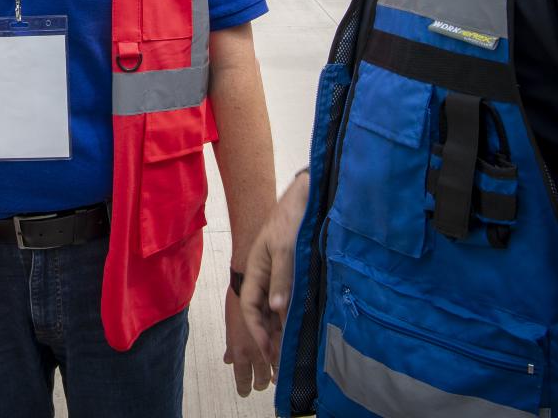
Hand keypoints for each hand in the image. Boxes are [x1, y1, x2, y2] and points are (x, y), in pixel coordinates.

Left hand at [224, 284, 274, 396]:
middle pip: (261, 375)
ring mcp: (270, 340)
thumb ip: (232, 344)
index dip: (244, 385)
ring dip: (275, 371)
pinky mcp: (282, 328)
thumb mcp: (231, 326)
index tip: (245, 391)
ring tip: (274, 376)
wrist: (249, 276)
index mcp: (240, 349)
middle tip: (263, 384)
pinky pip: (284, 349)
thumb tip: (228, 359)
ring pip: (275, 364)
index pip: (242, 377)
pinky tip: (284, 358)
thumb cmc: (237, 299)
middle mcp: (256, 349)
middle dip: (262, 381)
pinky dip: (283, 355)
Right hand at [241, 171, 309, 364]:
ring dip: (282, 329)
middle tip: (282, 361)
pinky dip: (293, 315)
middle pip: (262, 313)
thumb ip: (282, 279)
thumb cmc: (291, 219)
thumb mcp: (286, 249)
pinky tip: (302, 328)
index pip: (251, 308)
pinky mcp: (293, 273)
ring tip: (292, 351)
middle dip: (269, 336)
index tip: (270, 350)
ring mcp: (279, 275)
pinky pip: (290, 299)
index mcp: (256, 270)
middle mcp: (266, 276)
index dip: (258, 331)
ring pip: (276, 309)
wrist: (306, 197)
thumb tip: (277, 310)